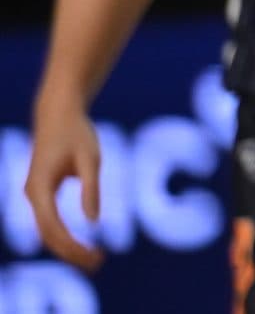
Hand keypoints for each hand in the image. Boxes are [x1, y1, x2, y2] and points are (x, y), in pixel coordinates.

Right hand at [24, 87, 102, 269]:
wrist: (58, 113)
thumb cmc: (76, 132)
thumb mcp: (90, 158)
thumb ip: (91, 188)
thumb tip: (93, 221)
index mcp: (40, 187)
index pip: (52, 227)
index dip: (71, 245)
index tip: (92, 255)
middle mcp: (32, 194)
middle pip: (48, 234)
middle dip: (70, 252)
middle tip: (98, 264)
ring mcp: (34, 195)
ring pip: (47, 231)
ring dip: (67, 248)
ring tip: (93, 259)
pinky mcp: (42, 193)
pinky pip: (50, 222)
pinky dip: (64, 237)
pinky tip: (82, 246)